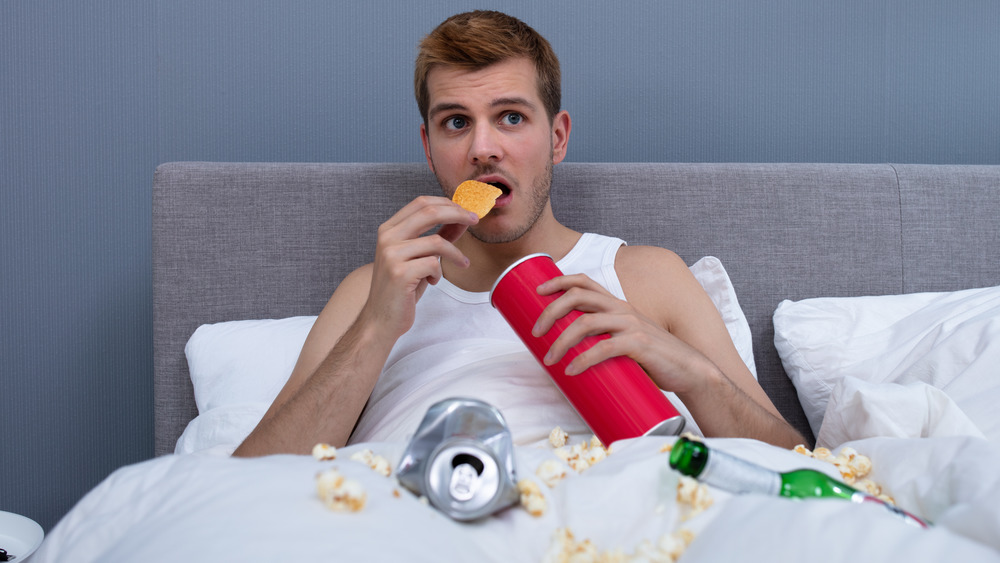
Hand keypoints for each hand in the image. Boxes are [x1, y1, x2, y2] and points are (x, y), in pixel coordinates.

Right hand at [360, 195, 478, 338]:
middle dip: (457, 214)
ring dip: (455, 254)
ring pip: (436, 241)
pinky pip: (433, 264)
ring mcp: (391, 255)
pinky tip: (433, 281)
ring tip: (461, 263)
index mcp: (389, 230)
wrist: (380, 320)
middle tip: (474, 220)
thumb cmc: (400, 290)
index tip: (466, 210)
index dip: (446, 203)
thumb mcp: (419, 258)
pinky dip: (439, 273)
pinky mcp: (400, 273)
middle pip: (428, 212)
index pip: (420, 203)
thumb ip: (437, 237)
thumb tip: (460, 220)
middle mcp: (387, 238)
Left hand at [531, 273, 707, 394]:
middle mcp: (623, 309)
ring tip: (549, 359)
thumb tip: (572, 350)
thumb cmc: (654, 358)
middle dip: (550, 312)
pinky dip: (583, 359)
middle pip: (578, 297)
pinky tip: (571, 370)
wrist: (689, 370)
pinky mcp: (639, 344)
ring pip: (585, 323)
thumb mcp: (627, 339)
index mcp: (618, 305)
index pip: (584, 282)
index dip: (559, 282)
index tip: (538, 291)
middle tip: (535, 333)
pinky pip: (603, 348)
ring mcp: (631, 325)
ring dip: (561, 341)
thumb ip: (605, 337)